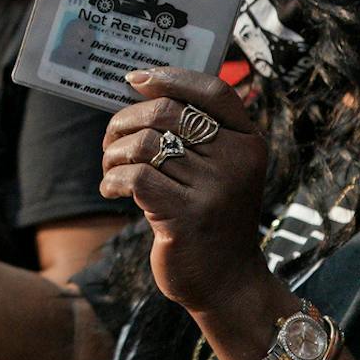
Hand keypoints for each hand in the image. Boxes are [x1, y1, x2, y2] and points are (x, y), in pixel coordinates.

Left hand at [99, 68, 272, 312]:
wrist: (227, 282)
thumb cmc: (210, 218)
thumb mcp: (217, 171)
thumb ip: (194, 136)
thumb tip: (140, 90)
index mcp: (248, 142)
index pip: (214, 91)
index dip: (172, 78)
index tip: (136, 79)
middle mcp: (237, 160)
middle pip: (166, 112)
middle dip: (125, 121)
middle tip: (111, 141)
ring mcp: (214, 189)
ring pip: (144, 144)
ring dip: (114, 154)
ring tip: (112, 168)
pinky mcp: (187, 215)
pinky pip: (135, 177)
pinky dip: (113, 179)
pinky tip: (111, 190)